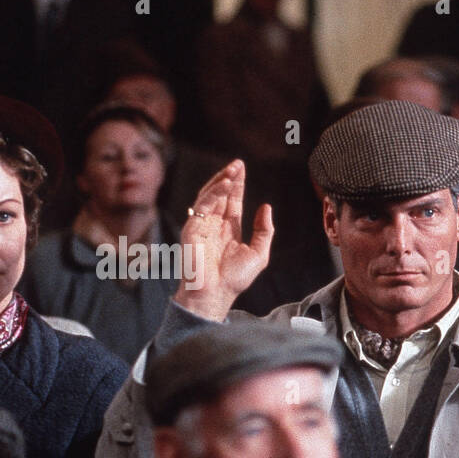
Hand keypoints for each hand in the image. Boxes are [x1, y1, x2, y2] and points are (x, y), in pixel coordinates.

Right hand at [176, 160, 273, 319]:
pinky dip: (214, 193)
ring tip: (233, 169)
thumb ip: (264, 230)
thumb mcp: (259, 253)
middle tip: (238, 163)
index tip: (242, 169)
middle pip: (221, 195)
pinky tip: (226, 183)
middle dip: (229, 178)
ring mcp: (202, 225)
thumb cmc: (235, 279)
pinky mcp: (192, 228)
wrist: (216, 294)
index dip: (237, 185)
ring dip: (221, 181)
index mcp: (228, 230)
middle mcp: (214, 225)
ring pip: (210, 196)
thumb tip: (266, 207)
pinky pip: (203, 205)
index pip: (232, 202)